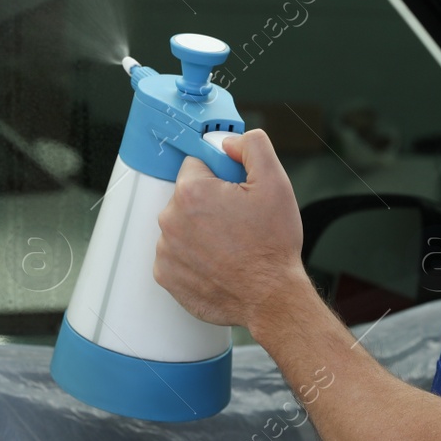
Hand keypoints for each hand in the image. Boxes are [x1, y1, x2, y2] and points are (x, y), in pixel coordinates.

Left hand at [154, 128, 310, 329]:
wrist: (271, 298)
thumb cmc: (272, 246)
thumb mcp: (275, 182)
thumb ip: (252, 146)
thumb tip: (229, 142)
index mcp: (192, 192)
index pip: (196, 165)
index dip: (220, 176)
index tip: (235, 193)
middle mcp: (171, 220)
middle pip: (188, 196)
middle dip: (210, 203)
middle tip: (238, 221)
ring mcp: (166, 250)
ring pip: (182, 225)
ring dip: (201, 230)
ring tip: (231, 245)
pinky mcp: (166, 276)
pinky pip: (177, 254)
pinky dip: (194, 257)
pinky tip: (218, 262)